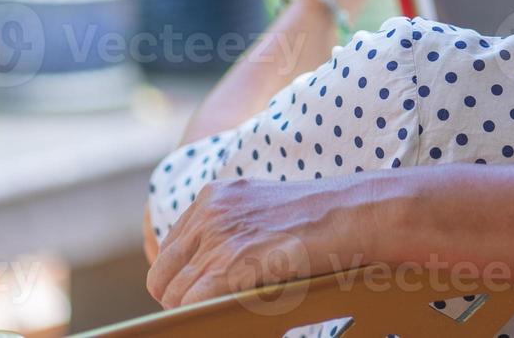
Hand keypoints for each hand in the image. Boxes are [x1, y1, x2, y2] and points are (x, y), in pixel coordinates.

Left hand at [145, 177, 366, 307]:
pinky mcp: (229, 264)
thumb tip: (207, 272)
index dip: (183, 279)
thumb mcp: (262, 210)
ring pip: (174, 295)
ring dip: (196, 309)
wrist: (352, 214)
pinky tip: (232, 313)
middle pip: (162, 275)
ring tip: (228, 310)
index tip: (202, 293)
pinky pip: (191, 305)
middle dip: (182, 298)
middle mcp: (208, 212)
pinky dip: (206, 317)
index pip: (169, 252)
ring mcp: (217, 237)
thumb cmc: (320, 219)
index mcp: (212, 196)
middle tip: (213, 308)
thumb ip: (230, 229)